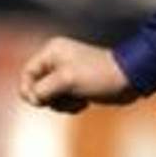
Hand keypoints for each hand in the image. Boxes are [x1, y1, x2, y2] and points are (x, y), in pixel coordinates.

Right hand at [18, 36, 135, 113]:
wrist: (128, 80)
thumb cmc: (98, 75)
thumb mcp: (66, 80)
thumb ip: (42, 89)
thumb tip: (33, 98)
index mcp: (52, 51)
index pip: (26, 74)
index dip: (30, 90)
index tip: (42, 101)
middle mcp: (57, 59)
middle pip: (37, 88)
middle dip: (51, 98)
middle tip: (68, 95)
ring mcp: (67, 73)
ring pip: (49, 98)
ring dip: (62, 104)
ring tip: (80, 98)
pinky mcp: (76, 85)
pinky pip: (62, 101)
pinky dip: (71, 105)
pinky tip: (85, 102)